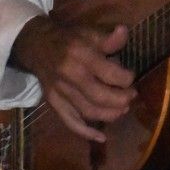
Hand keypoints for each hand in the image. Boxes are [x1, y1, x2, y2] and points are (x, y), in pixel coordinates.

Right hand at [10, 16, 134, 142]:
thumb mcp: (88, 32)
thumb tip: (124, 32)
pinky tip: (102, 138)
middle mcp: (70, 76)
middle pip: (100, 96)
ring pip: (88, 111)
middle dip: (121, 99)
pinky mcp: (54, 103)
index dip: (126, 78)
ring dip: (110, 115)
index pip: (110, 74)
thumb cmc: (68, 39)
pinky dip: (86, 133)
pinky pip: (70, 122)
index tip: (131, 77)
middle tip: (132, 95)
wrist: (37, 45)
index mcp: (81, 55)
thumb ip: (108, 38)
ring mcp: (60, 92)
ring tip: (123, 109)